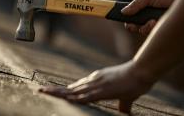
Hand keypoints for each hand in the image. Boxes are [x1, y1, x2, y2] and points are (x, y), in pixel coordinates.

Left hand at [39, 61, 153, 112]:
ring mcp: (96, 84)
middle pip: (71, 88)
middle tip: (41, 91)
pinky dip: (73, 98)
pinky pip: (84, 96)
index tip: (55, 92)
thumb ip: (123, 105)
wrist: (141, 71)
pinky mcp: (102, 90)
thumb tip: (125, 113)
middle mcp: (93, 80)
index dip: (65, 90)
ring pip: (73, 91)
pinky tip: (64, 99)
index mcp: (97, 80)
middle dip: (56, 90)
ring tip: (43, 92)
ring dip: (58, 93)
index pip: (77, 87)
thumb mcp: (126, 95)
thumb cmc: (135, 81)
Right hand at [121, 0, 183, 34]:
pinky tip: (157, 22)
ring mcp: (155, 24)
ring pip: (142, 30)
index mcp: (143, 8)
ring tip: (152, 21)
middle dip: (132, 26)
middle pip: (134, 26)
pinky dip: (153, 28)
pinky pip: (152, 32)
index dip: (126, 19)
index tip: (121, 20)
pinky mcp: (162, 29)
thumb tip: (123, 12)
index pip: (130, 16)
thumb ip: (136, 4)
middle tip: (132, 26)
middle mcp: (148, 17)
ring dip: (144, 27)